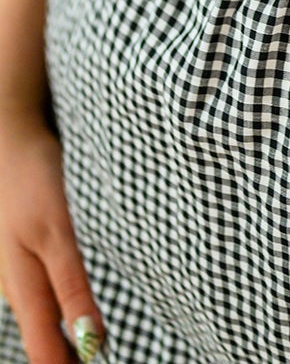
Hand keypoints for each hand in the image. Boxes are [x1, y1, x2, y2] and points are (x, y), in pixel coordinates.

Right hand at [0, 103, 106, 361]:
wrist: (6, 134)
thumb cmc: (29, 180)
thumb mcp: (55, 232)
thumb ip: (71, 287)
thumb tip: (91, 341)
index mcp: (21, 287)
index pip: (44, 352)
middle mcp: (12, 285)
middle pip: (40, 337)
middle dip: (64, 357)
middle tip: (95, 361)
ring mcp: (11, 267)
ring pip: (37, 314)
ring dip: (58, 336)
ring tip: (86, 348)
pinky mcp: (19, 250)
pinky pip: (36, 291)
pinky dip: (55, 308)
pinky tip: (67, 309)